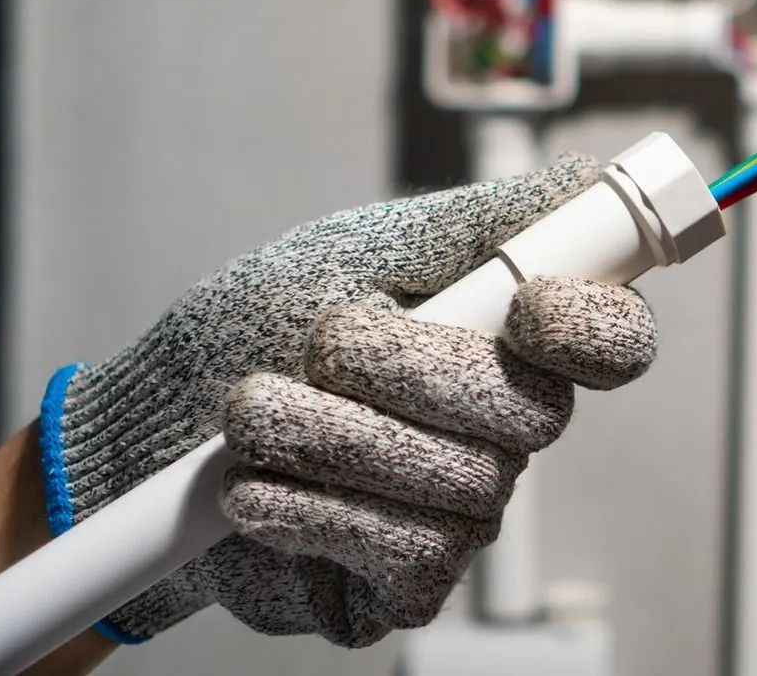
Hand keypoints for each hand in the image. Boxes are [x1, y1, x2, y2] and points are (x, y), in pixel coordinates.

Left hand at [39, 155, 656, 645]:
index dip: (594, 328)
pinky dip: (315, 512)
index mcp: (503, 337)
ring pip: (463, 483)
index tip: (527, 305)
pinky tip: (259, 490)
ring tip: (256, 416)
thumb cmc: (252, 331)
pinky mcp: (411, 580)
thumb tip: (585, 177)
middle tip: (326, 347)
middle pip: (535, 413)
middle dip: (410, 373)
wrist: (144, 437)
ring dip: (334, 437)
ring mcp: (463, 509)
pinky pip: (411, 553)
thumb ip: (474, 223)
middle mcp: (502, 426)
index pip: (613, 341)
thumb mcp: (353, 251)